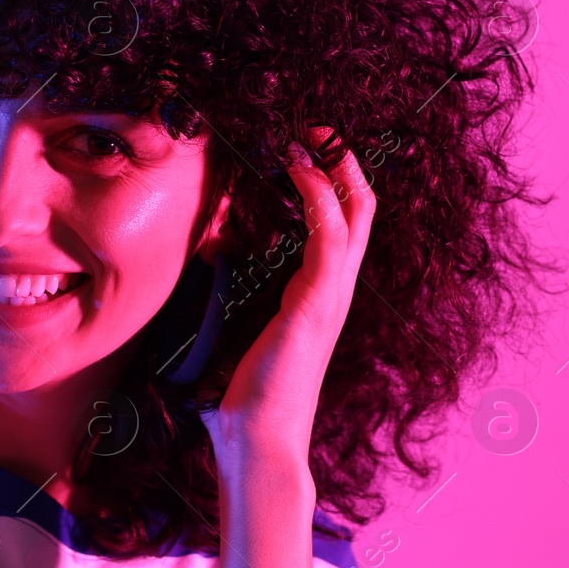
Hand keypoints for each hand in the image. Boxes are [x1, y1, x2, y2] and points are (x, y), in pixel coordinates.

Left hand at [199, 127, 375, 473]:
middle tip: (319, 130)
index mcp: (320, 296)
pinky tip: (298, 173)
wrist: (259, 438)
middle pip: (361, 212)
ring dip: (332, 170)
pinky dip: (317, 198)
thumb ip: (239, 307)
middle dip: (344, 164)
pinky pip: (328, 237)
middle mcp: (335, 292)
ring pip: (354, 215)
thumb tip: (206, 280)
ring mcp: (331, 297)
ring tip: (307, 139)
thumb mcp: (245, 335)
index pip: (344, 227)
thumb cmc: (249, 395)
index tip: (306, 152)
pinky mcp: (316, 304)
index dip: (334, 184)